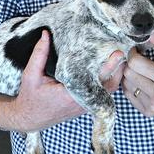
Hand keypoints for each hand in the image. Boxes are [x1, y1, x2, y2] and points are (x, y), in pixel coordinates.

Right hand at [0, 31, 124, 132]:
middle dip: (117, 69)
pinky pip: (103, 93)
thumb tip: (46, 34)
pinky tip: (113, 67)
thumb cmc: (30, 97)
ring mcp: (84, 106)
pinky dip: (109, 80)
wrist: (29, 118)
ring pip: (108, 90)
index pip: (94, 80)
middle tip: (125, 50)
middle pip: (108, 86)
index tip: (117, 54)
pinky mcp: (85, 105)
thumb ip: (39, 54)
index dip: (108, 67)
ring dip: (115, 74)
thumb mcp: (31, 75)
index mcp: (69, 95)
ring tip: (121, 56)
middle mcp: (80, 102)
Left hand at [122, 31, 153, 116]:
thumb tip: (144, 31)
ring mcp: (152, 106)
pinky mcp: (148, 112)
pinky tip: (142, 82)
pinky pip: (128, 94)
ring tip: (142, 72)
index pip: (135, 63)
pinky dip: (131, 86)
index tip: (137, 50)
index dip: (133, 53)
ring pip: (126, 84)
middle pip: (128, 73)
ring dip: (130, 75)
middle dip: (131, 64)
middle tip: (139, 61)